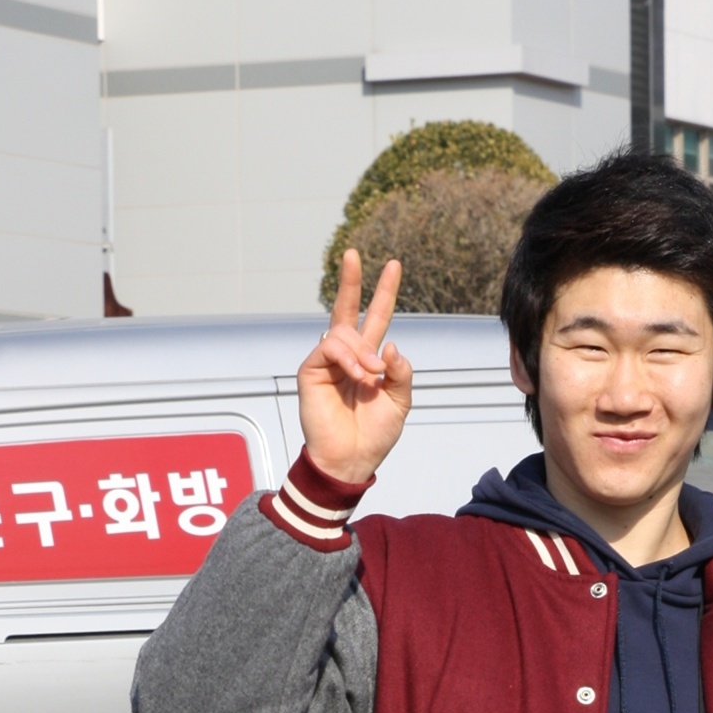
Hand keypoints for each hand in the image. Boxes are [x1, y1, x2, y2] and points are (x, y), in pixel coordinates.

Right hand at [296, 249, 412, 484]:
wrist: (350, 459)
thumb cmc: (374, 435)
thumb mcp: (400, 401)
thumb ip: (401, 372)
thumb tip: (390, 345)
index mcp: (369, 360)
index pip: (377, 318)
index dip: (384, 293)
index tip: (394, 265)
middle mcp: (346, 356)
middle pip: (347, 309)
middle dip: (351, 281)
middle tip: (353, 254)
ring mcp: (326, 361)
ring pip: (344, 333)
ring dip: (363, 352)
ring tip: (371, 378)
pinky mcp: (311, 369)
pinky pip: (330, 347)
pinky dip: (348, 359)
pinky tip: (359, 377)